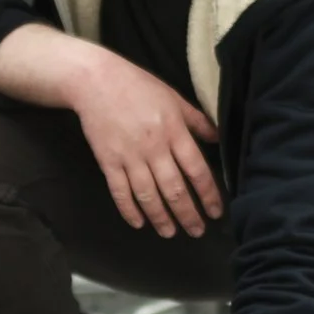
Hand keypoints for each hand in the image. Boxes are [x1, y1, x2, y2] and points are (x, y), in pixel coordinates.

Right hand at [67, 51, 225, 238]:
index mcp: (174, 132)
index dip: (208, 195)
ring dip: (161, 218)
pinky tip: (138, 223)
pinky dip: (129, 210)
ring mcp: (129, 157)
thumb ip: (196, 120)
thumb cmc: (138, 86)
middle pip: (175, 189)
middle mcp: (154, 148)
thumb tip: (217, 138)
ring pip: (149, 195)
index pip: (196, 170)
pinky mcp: (108, 162)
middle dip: (187, 214)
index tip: (215, 212)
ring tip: (170, 233)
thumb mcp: (174, 97)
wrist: (96, 81)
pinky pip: (120, 192)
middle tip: (197, 232)